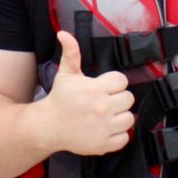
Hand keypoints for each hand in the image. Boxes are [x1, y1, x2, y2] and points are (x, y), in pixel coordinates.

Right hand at [44, 31, 133, 155]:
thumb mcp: (66, 74)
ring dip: (120, 116)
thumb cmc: (59, 98)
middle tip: (104, 101)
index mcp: (95, 89)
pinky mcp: (104, 144)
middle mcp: (102, 108)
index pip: (122, 81)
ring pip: (129, 118)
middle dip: (117, 98)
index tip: (104, 87)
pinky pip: (124, 138)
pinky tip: (105, 128)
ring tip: (106, 115)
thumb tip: (63, 33)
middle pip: (128, 99)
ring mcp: (104, 127)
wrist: (48, 126)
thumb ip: (71, 52)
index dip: (114, 83)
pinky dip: (117, 135)